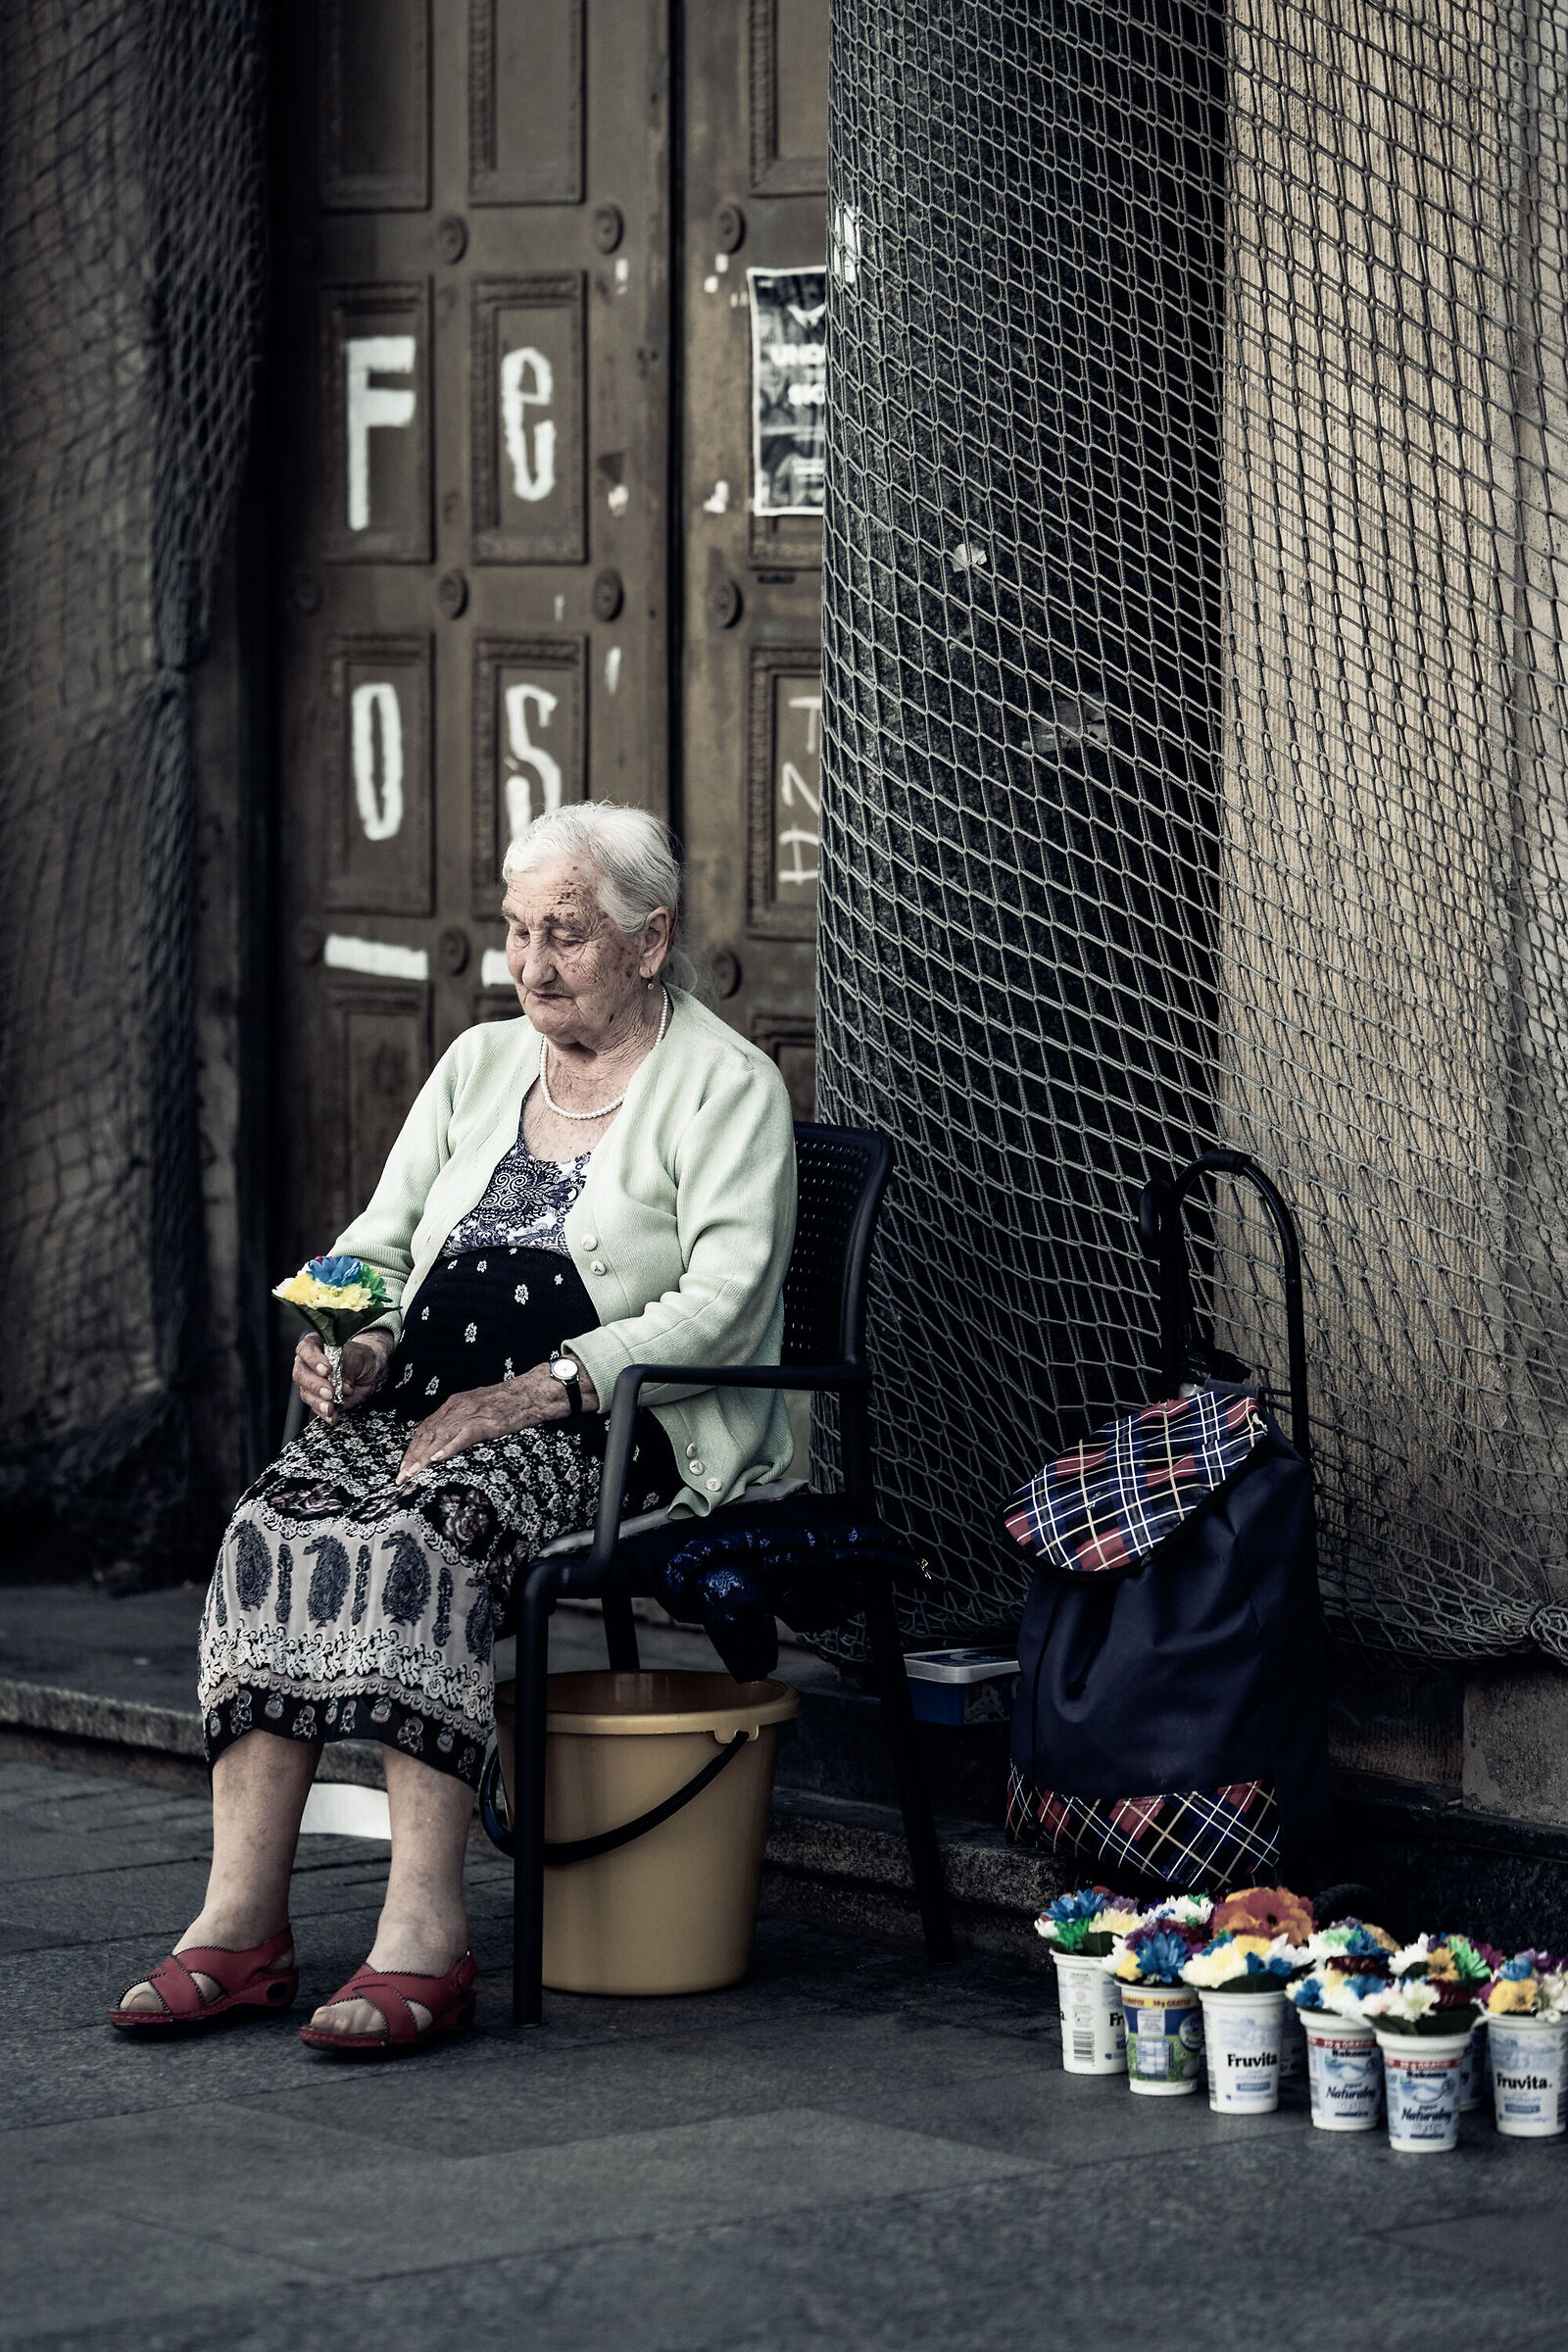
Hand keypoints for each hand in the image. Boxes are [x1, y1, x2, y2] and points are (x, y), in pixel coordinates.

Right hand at [294, 1328, 393, 1423]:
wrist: (369, 1371)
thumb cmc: (360, 1358)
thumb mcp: (358, 1357)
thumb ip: (348, 1367)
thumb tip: (342, 1385)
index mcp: (315, 1346)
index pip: (306, 1350)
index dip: (313, 1360)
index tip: (326, 1370)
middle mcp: (309, 1364)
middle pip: (301, 1374)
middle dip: (315, 1385)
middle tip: (329, 1392)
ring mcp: (311, 1383)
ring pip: (306, 1393)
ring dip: (318, 1402)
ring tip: (331, 1407)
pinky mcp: (318, 1399)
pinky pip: (316, 1407)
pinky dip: (324, 1413)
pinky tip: (332, 1415)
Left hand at [395, 1358, 598, 1484]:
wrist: (531, 1393)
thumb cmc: (508, 1404)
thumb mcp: (478, 1409)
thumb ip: (461, 1422)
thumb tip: (447, 1441)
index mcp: (453, 1405)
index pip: (425, 1429)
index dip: (412, 1449)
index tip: (403, 1467)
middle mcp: (456, 1408)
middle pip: (427, 1435)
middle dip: (412, 1458)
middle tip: (401, 1478)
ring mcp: (470, 1415)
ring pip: (440, 1437)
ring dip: (423, 1458)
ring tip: (412, 1474)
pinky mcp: (485, 1423)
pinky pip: (462, 1437)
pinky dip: (448, 1448)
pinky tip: (437, 1460)